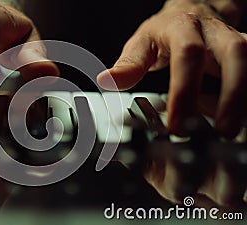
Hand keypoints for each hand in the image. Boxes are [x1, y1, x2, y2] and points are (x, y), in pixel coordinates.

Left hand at [97, 0, 246, 137]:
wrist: (193, 9)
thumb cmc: (165, 31)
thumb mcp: (142, 43)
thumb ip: (129, 64)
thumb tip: (107, 81)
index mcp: (183, 27)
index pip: (188, 55)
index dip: (185, 90)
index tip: (177, 124)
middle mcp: (214, 31)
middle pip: (234, 54)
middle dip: (232, 95)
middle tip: (222, 131)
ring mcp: (236, 39)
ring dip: (244, 98)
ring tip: (233, 130)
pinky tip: (240, 118)